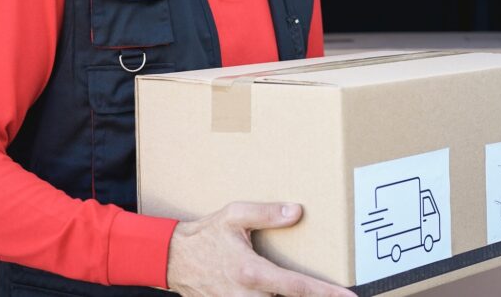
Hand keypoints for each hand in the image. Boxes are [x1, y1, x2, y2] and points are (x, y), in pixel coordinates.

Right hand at [166, 201, 353, 296]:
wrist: (174, 260)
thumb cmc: (205, 236)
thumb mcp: (234, 216)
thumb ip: (266, 213)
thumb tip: (297, 212)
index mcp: (251, 272)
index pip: (298, 287)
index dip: (326, 294)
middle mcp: (248, 296)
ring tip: (319, 294)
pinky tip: (289, 293)